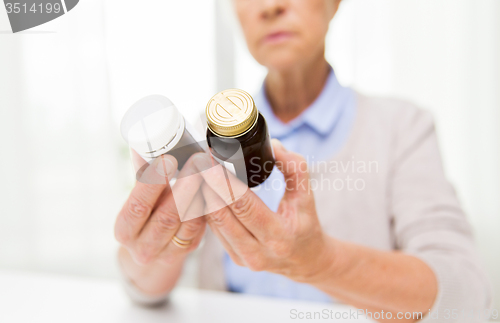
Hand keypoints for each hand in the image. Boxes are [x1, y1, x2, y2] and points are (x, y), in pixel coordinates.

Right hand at [114, 151, 205, 294]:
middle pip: (168, 216)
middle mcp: (144, 247)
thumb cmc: (144, 216)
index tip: (167, 159)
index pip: (138, 206)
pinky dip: (208, 205)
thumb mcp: (138, 198)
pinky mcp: (188, 251)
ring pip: (189, 222)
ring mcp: (167, 253)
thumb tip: (141, 144)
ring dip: (201, 193)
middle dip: (186, 185)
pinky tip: (213, 186)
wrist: (150, 250)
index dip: (152, 183)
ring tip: (209, 169)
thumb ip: (142, 175)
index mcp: (125, 230)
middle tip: (198, 160)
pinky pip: (202, 226)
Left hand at [195, 139, 335, 282]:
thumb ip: (295, 168)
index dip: (225, 181)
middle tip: (201, 161)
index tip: (213, 160)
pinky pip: (215, 230)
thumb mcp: (307, 196)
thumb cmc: (306, 224)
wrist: (306, 261)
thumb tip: (274, 145)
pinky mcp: (234, 258)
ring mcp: (243, 258)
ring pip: (213, 222)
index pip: (243, 206)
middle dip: (208, 185)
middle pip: (221, 214)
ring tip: (201, 172)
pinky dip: (209, 208)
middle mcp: (258, 252)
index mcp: (279, 236)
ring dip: (205, 196)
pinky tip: (206, 190)